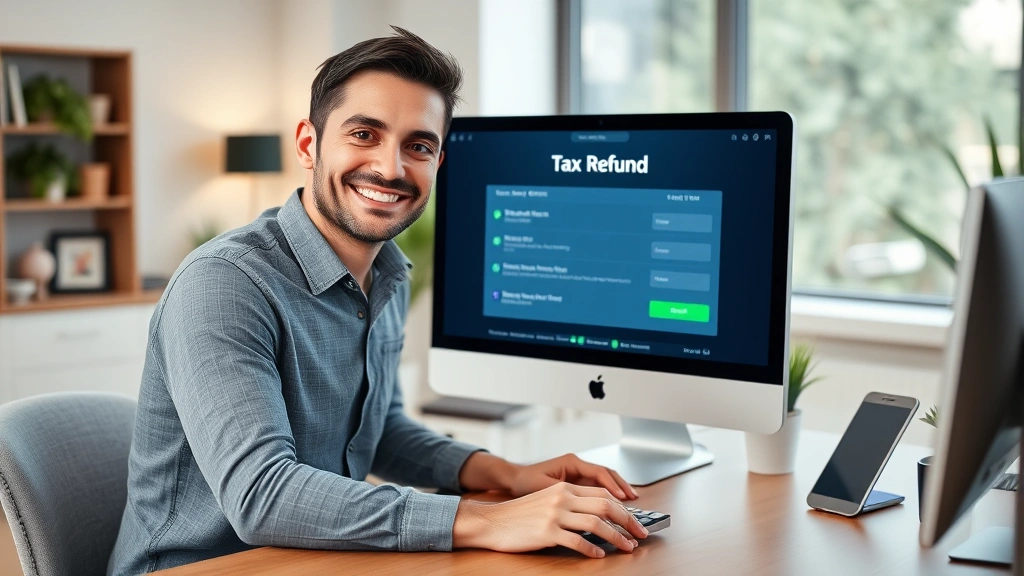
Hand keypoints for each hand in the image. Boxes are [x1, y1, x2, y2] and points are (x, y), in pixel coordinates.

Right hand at [453, 482, 648, 557]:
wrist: (492, 521)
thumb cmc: (520, 514)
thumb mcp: (547, 500)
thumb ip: (570, 503)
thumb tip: (599, 516)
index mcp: (564, 488)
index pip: (602, 494)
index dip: (623, 508)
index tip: (634, 521)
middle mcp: (562, 497)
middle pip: (605, 506)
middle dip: (628, 521)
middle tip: (640, 535)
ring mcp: (554, 515)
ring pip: (596, 524)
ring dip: (616, 537)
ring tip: (627, 547)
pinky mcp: (547, 532)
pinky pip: (577, 541)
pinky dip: (591, 549)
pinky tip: (599, 555)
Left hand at [508, 453, 638, 499]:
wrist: (515, 479)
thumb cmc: (526, 481)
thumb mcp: (545, 487)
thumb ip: (564, 492)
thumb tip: (582, 502)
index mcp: (572, 462)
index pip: (599, 472)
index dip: (612, 486)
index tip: (622, 498)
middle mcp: (578, 466)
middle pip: (607, 475)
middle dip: (622, 487)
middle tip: (634, 501)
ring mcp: (579, 474)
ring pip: (605, 482)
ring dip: (618, 491)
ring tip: (632, 503)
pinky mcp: (578, 483)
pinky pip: (598, 488)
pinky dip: (608, 496)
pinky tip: (616, 506)